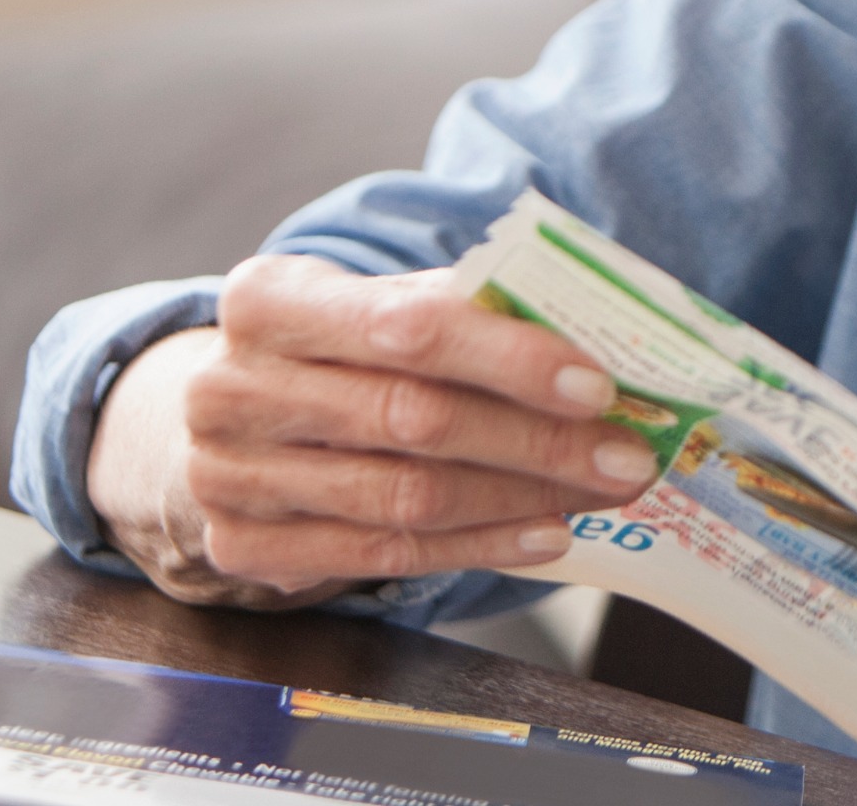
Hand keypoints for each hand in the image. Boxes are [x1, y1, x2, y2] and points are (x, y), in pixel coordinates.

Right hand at [86, 253, 661, 608]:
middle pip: (415, 420)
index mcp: (267, 299)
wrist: (230, 418)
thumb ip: (462, 309)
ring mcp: (229, 475)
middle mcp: (232, 387)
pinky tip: (544, 533)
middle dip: (539, 441)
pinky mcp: (243, 548)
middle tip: (628, 454)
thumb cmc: (333, 350)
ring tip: (600, 491)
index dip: (510, 358)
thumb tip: (592, 336)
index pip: (408, 327)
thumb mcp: (375, 305)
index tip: (597, 383)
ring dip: (523, 498)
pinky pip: (385, 557)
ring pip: (407, 498)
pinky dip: (479, 547)